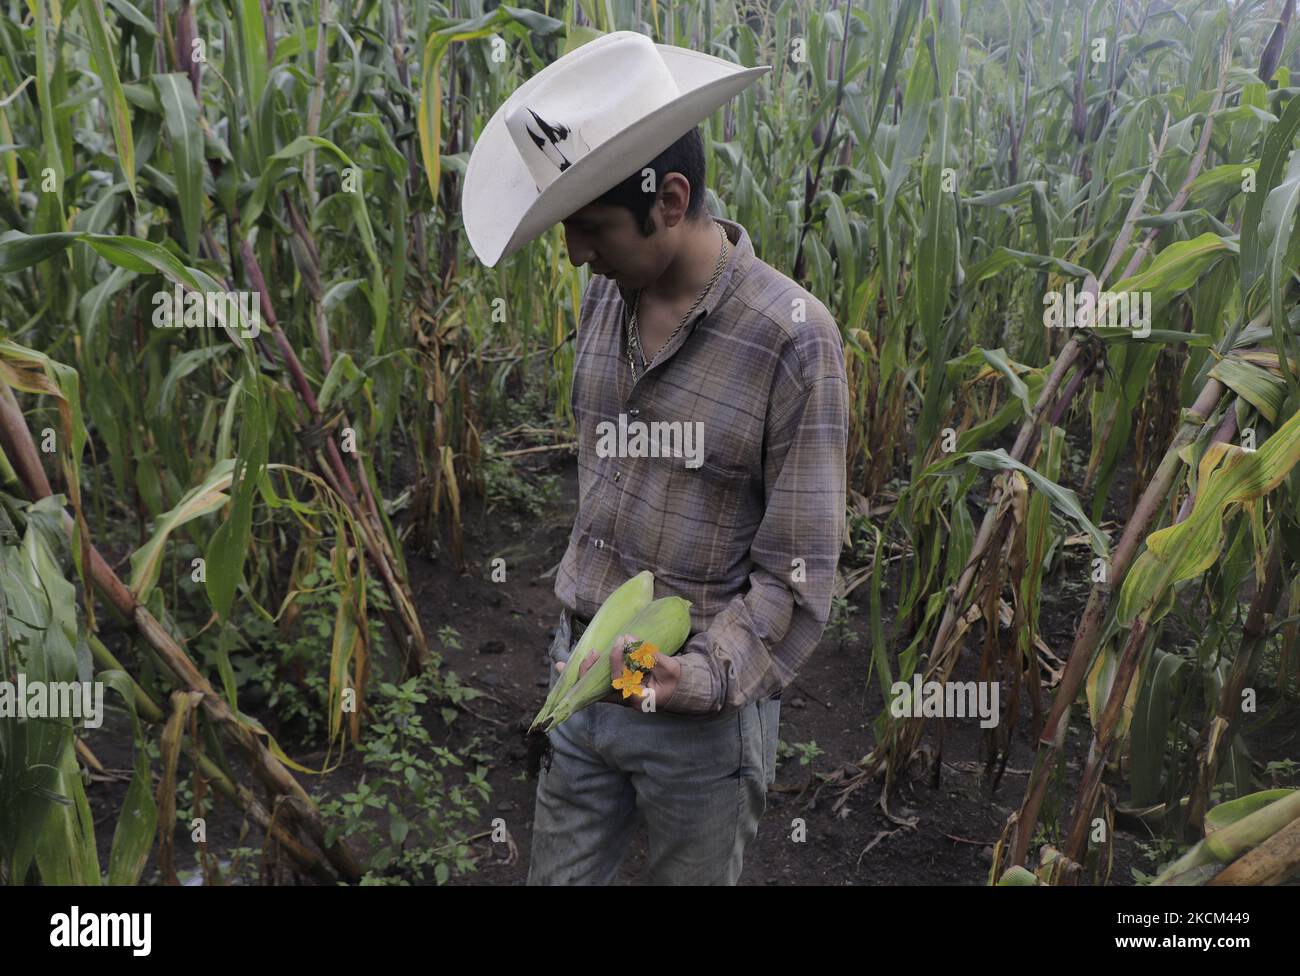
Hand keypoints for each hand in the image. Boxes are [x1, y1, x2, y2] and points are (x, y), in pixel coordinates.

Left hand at [553, 634, 681, 710]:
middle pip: (597, 691)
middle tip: (590, 654)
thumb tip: (630, 640)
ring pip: (593, 688)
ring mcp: (618, 695)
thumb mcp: (670, 669)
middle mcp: (624, 700)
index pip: (620, 681)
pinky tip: (567, 665)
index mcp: (637, 699)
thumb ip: (652, 657)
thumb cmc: (674, 680)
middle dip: (587, 674)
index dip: (617, 661)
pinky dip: (584, 674)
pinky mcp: (616, 688)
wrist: (677, 689)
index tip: (620, 642)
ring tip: (558, 665)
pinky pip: (596, 682)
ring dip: (579, 675)